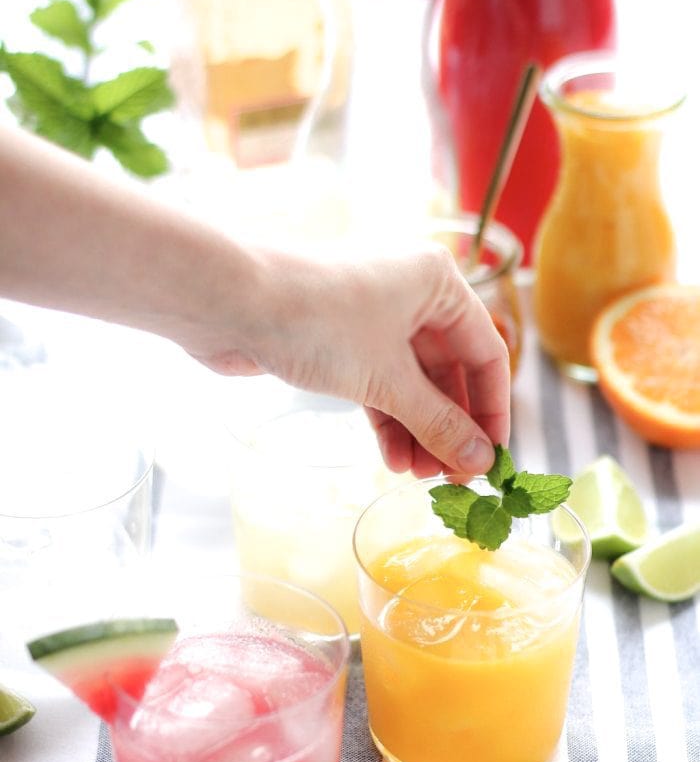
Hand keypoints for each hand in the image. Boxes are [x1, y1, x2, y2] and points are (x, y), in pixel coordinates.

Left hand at [186, 242, 510, 477]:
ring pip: (411, 383)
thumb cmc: (316, 321)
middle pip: (449, 372)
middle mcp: (411, 294)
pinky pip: (379, 385)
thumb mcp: (387, 379)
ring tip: (417, 475)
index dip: (492, 411)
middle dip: (449, 427)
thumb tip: (480, 463)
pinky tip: (393, 457)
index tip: (491, 461)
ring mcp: (373, 317)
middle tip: (451, 478)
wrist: (228, 302)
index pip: (486, 354)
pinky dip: (388, 420)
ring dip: (418, 430)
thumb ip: (438, 422)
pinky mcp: (339, 340)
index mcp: (437, 283)